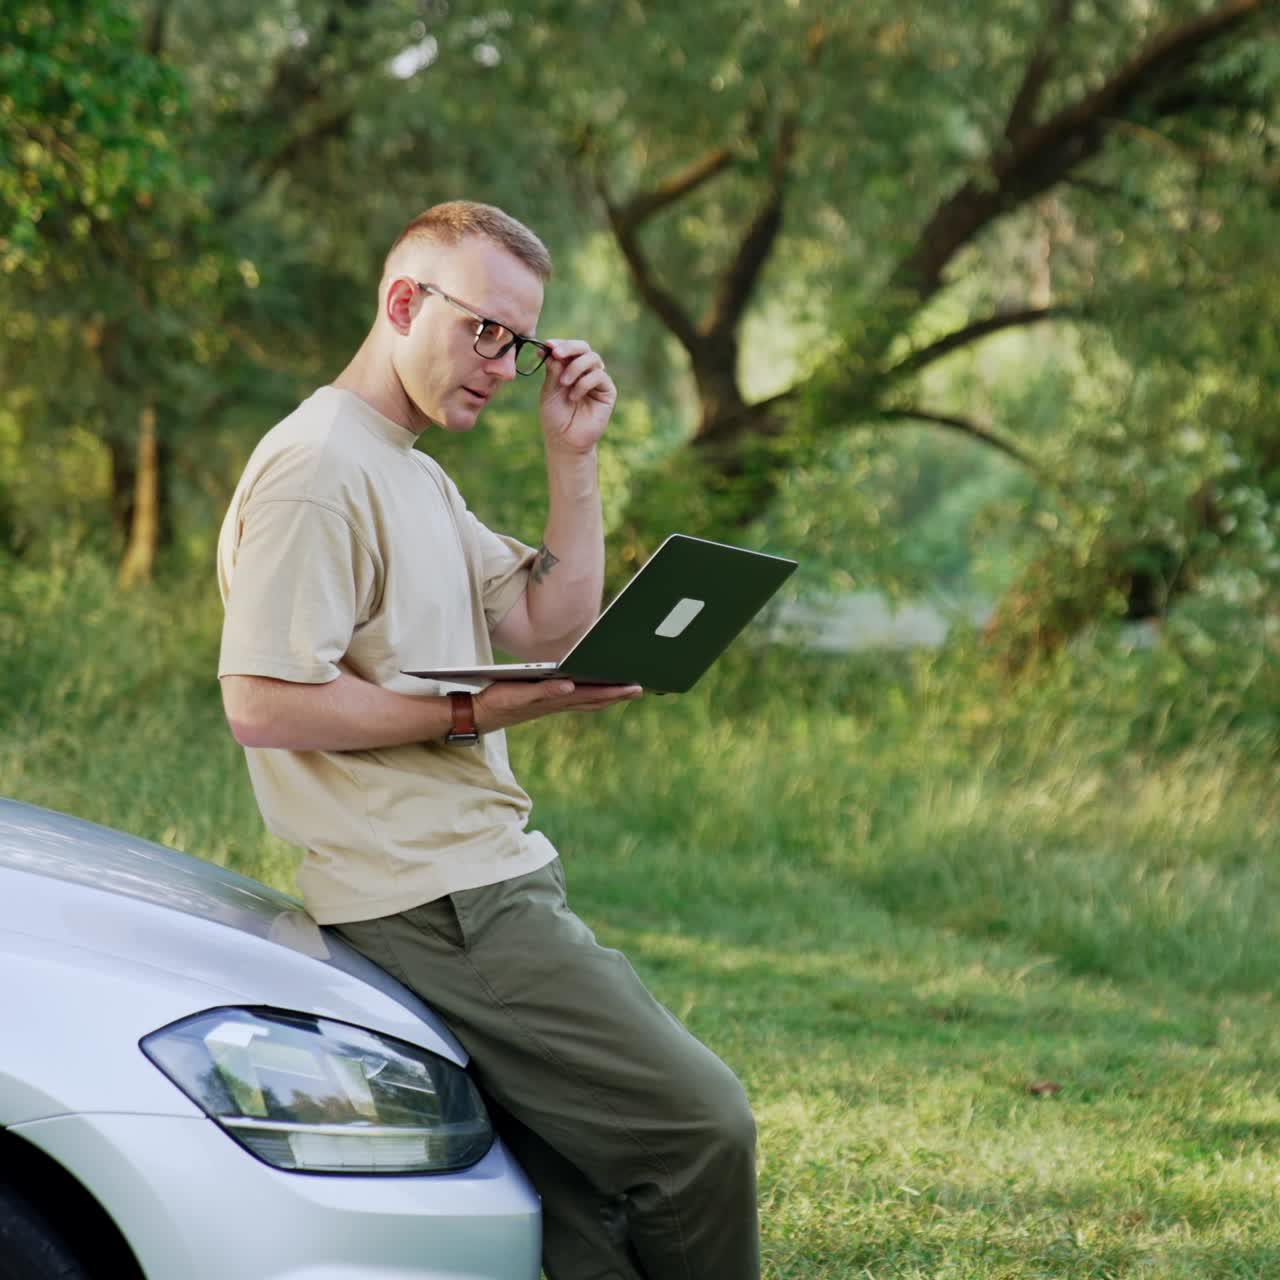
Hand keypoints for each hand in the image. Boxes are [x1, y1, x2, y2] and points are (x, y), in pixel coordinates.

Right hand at [474, 679, 641, 733]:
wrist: (479, 716)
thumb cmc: (497, 703)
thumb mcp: (519, 694)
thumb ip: (543, 691)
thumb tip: (569, 685)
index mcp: (555, 700)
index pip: (591, 695)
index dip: (613, 691)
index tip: (634, 687)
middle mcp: (557, 703)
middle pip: (594, 699)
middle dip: (617, 694)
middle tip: (640, 689)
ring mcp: (552, 705)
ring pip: (586, 701)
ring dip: (606, 696)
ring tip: (624, 691)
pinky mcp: (544, 703)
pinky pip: (574, 700)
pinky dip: (589, 696)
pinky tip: (593, 693)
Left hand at [538, 340, 615, 454]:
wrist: (565, 441)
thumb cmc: (555, 417)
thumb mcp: (549, 391)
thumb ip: (553, 371)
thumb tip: (552, 350)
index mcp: (569, 368)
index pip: (568, 348)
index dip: (559, 344)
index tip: (546, 345)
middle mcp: (585, 371)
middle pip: (583, 348)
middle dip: (569, 348)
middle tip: (556, 353)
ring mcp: (597, 380)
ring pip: (592, 359)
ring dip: (575, 367)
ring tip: (563, 383)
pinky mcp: (608, 391)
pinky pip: (599, 376)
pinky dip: (584, 383)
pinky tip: (574, 396)